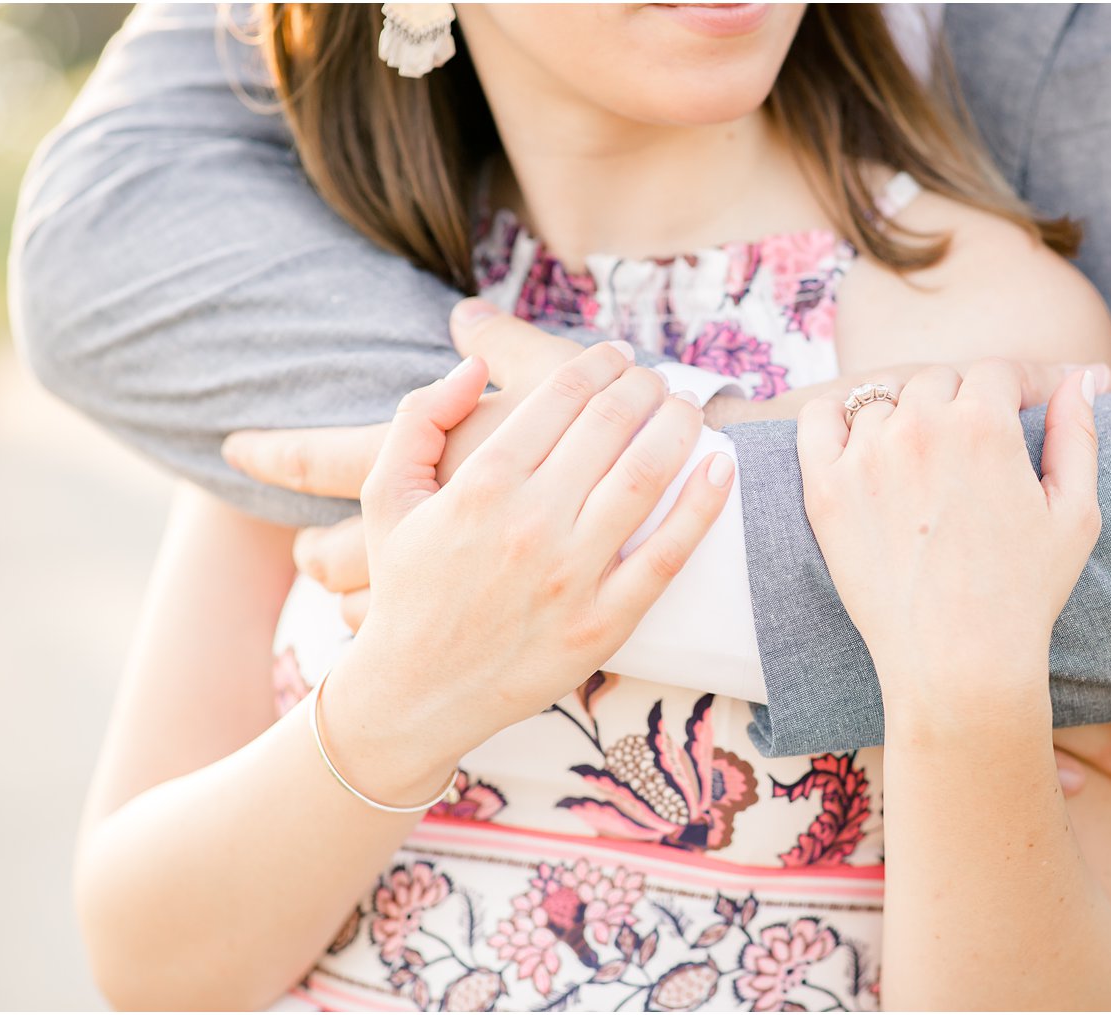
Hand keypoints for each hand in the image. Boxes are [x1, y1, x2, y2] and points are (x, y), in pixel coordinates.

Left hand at [221, 299, 582, 629]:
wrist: (675, 494)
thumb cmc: (613, 429)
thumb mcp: (556, 380)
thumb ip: (504, 349)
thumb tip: (462, 320)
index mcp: (441, 461)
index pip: (333, 455)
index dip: (278, 452)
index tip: (233, 449)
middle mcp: (445, 525)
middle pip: (339, 548)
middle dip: (314, 552)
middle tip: (294, 554)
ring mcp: (466, 576)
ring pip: (363, 594)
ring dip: (338, 589)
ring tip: (325, 587)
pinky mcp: (470, 613)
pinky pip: (414, 631)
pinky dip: (381, 617)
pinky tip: (375, 617)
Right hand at [327, 342, 733, 773]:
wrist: (417, 693)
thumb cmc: (408, 587)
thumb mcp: (388, 497)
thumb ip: (419, 419)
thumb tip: (472, 366)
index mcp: (481, 485)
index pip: (560, 395)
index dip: (598, 362)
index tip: (615, 356)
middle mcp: (530, 524)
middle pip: (611, 423)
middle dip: (643, 384)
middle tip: (656, 377)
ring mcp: (571, 575)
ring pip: (646, 475)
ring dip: (679, 426)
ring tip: (688, 408)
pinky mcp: (604, 623)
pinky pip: (667, 554)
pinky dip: (702, 506)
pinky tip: (721, 468)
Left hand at [798, 360, 1101, 719]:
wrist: (957, 662)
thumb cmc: (1024, 593)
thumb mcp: (1076, 512)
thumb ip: (1077, 434)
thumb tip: (1083, 377)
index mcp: (984, 425)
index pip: (998, 371)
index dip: (1019, 384)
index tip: (1026, 404)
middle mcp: (919, 428)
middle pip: (938, 379)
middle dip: (963, 401)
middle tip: (975, 442)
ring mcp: (865, 456)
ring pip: (882, 399)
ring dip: (905, 414)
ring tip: (924, 456)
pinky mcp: (824, 489)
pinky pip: (818, 420)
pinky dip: (837, 418)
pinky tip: (859, 440)